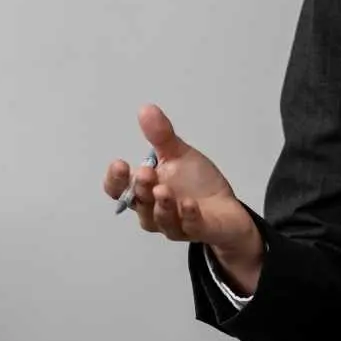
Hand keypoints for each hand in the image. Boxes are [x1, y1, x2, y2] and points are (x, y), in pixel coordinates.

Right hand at [103, 105, 262, 285]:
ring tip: (163, 190)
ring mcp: (174, 224)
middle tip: (146, 173)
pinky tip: (189, 204)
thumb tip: (145, 108)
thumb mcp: (178, 155)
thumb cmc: (196, 183)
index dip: (114, 180)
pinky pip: (189, 227)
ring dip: (161, 206)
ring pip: (160, 220)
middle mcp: (153, 211)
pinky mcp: (197, 231)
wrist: (226, 208)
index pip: (119, 190)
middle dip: (140, 189)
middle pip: (139, 205)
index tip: (119, 164)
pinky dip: (188, 216)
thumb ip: (161, 136)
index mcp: (144, 190)